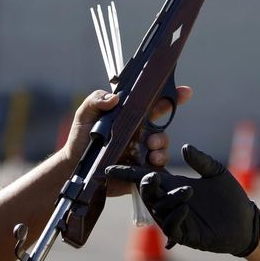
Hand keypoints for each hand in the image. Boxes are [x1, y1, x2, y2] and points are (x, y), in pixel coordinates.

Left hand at [62, 86, 192, 195]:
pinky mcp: (141, 168)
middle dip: (165, 129)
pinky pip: (157, 165)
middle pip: (162, 126)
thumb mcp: (84, 114)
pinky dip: (157, 163)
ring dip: (161, 146)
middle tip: (152, 137)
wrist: (74, 169)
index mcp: (130, 117)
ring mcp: (142, 150)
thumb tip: (115, 98)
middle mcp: (139, 132)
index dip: (171, 97)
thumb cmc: (81, 139)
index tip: (185, 92)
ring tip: (151, 149)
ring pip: (162, 145)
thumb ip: (96, 100)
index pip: (154, 104)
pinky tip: (149, 162)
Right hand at [105, 144, 259, 256]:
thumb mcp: (215, 172)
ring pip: (159, 209)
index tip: (109, 168)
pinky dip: (175, 216)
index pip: (145, 178)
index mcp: (173, 184)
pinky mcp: (184, 234)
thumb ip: (200, 160)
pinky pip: (171, 226)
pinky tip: (187, 208)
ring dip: (169, 199)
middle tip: (153, 177)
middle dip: (146, 185)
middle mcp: (169, 201)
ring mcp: (175, 218)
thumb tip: (184, 147)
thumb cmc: (229, 196)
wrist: (245, 220)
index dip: (128, 173)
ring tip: (188, 191)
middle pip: (147, 193)